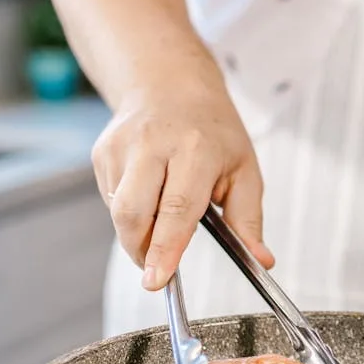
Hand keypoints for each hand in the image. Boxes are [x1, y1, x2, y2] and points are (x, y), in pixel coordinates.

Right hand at [93, 89, 274, 290]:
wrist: (170, 83)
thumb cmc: (213, 131)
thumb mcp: (244, 170)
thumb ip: (249, 220)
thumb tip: (261, 261)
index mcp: (196, 148)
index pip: (177, 208)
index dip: (165, 248)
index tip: (158, 280)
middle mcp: (154, 143)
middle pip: (134, 213)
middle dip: (141, 250)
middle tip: (157, 267)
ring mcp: (122, 146)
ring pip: (118, 211)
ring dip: (136, 231)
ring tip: (162, 216)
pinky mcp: (102, 151)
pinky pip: (110, 199)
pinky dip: (129, 210)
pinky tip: (148, 192)